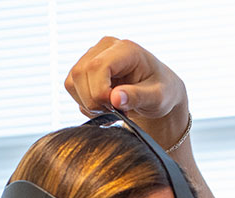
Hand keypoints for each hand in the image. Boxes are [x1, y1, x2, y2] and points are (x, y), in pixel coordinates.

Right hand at [65, 37, 189, 147]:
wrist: (158, 91)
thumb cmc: (162, 92)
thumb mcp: (158, 98)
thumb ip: (138, 97)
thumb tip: (115, 99)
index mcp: (126, 49)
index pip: (97, 67)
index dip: (99, 92)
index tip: (115, 109)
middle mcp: (105, 47)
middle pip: (81, 74)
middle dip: (94, 101)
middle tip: (116, 112)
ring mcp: (92, 55)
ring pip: (72, 81)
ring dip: (88, 103)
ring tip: (112, 109)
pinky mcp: (84, 68)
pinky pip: (71, 86)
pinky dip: (84, 102)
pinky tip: (104, 106)